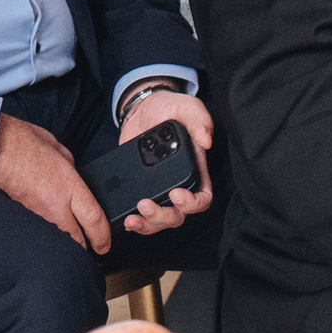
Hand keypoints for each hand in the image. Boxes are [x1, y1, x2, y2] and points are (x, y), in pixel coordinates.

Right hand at [0, 113, 109, 253]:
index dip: (102, 237)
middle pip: (75, 238)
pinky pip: (38, 231)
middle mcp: (54, 205)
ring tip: (69, 244)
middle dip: (84, 248)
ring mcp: (35, 214)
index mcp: (70, 187)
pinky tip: (46, 235)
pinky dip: (44, 236)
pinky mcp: (18, 217)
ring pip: (55, 238)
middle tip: (90, 249)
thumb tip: (74, 180)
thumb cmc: (25, 145)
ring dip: (63, 243)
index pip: (94, 219)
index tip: (105, 245)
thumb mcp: (61, 153)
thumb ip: (72, 171)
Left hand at [115, 88, 216, 235]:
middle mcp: (178, 184)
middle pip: (178, 216)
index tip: (176, 194)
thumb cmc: (172, 108)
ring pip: (158, 221)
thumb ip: (199, 122)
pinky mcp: (138, 189)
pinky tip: (125, 218)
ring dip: (147, 225)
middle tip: (144, 205)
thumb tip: (206, 141)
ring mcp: (158, 189)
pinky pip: (139, 216)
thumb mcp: (189, 108)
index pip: (202, 198)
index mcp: (195, 169)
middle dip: (162, 217)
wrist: (143, 109)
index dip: (192, 204)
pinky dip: (133, 222)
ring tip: (132, 218)